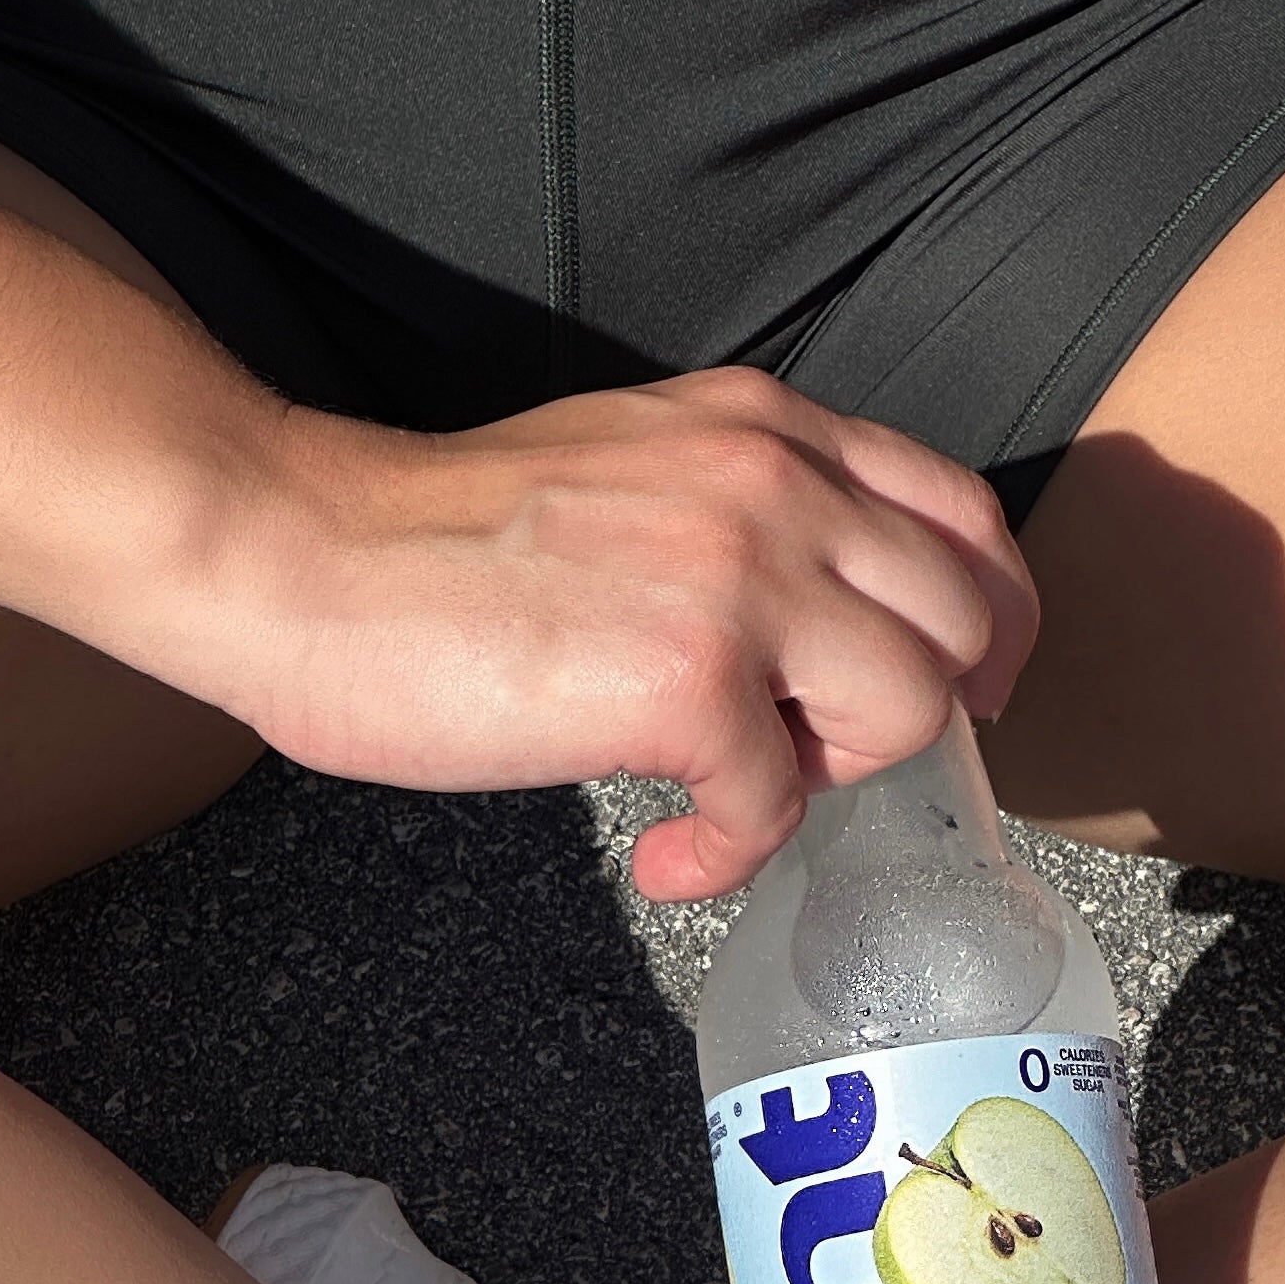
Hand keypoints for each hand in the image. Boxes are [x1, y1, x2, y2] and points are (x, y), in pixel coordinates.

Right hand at [176, 369, 1034, 895]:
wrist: (299, 555)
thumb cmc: (433, 542)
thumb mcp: (632, 471)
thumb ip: (742, 513)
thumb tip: (813, 626)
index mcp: (765, 426)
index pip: (960, 513)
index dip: (985, 619)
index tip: (963, 690)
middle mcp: (776, 481)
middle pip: (960, 620)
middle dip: (903, 716)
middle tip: (806, 762)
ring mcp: (741, 575)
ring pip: (909, 707)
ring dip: (829, 779)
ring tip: (727, 796)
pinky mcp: (688, 679)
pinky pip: (782, 803)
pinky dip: (729, 854)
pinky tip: (663, 857)